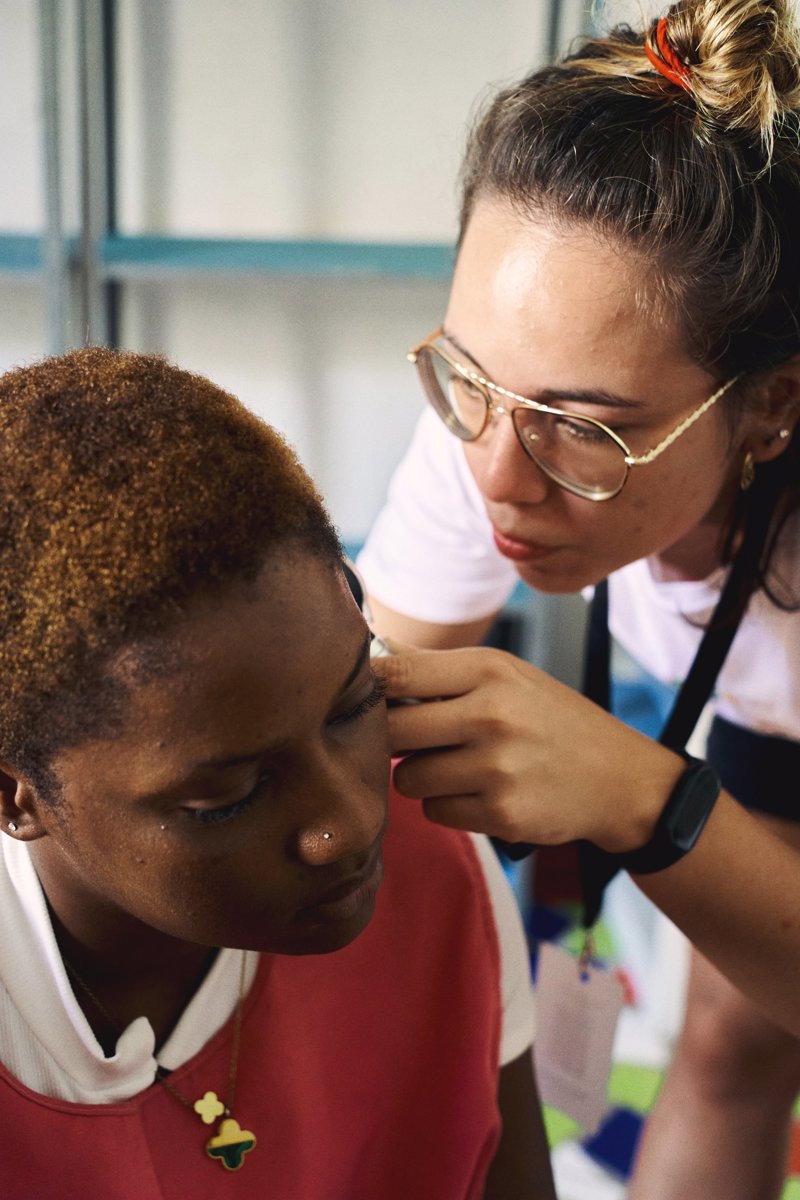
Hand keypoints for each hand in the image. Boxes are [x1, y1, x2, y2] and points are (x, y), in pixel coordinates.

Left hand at [372, 645, 685, 852]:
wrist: (620, 778)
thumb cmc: (551, 720)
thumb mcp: (506, 675)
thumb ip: (438, 668)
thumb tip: (373, 647)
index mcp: (489, 670)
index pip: (396, 672)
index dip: (370, 688)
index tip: (367, 697)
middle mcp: (491, 715)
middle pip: (392, 730)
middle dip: (397, 740)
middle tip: (419, 739)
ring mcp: (497, 768)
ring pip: (408, 778)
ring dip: (423, 777)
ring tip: (460, 767)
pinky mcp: (501, 814)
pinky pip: (435, 812)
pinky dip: (448, 807)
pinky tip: (481, 793)